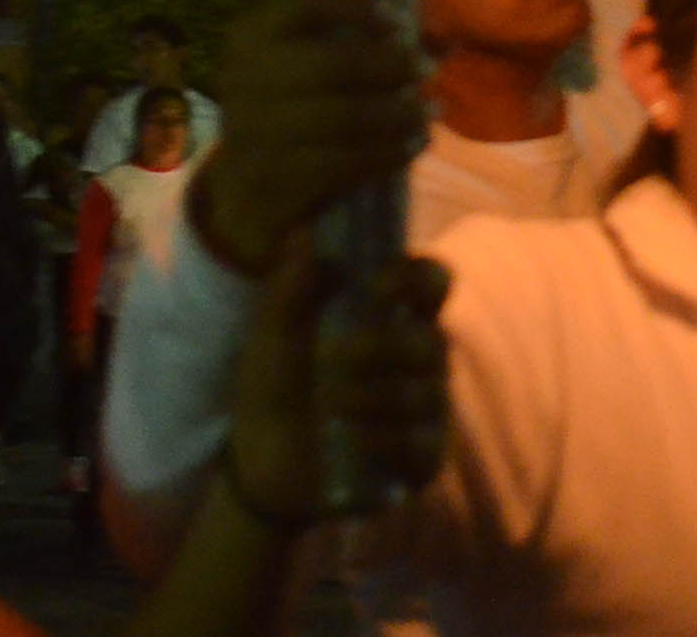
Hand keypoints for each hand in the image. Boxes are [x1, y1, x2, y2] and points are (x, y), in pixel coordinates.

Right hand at [193, 0, 425, 276]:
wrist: (242, 187)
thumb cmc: (291, 108)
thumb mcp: (306, 64)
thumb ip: (362, 41)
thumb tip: (442, 39)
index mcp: (250, 35)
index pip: (301, 1)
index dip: (354, 3)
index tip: (398, 20)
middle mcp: (243, 78)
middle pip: (333, 64)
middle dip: (391, 66)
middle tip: (427, 71)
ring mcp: (253, 132)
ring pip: (344, 118)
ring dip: (400, 114)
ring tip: (431, 111)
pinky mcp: (273, 179)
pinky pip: (345, 162)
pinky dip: (389, 152)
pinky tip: (414, 143)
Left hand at [222, 250, 451, 526]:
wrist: (262, 463)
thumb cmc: (275, 387)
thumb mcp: (271, 335)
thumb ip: (288, 287)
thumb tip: (303, 233)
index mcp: (391, 318)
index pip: (434, 281)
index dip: (416, 279)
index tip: (375, 289)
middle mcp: (420, 359)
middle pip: (431, 340)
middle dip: (376, 349)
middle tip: (330, 361)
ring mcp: (427, 409)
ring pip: (424, 393)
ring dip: (368, 397)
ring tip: (328, 407)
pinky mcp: (424, 458)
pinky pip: (421, 443)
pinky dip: (380, 440)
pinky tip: (348, 441)